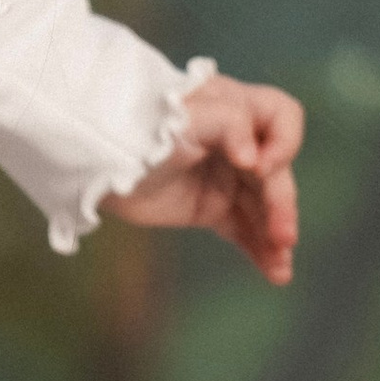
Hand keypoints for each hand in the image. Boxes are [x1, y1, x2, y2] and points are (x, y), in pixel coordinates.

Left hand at [102, 71, 302, 283]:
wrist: (96, 163)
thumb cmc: (138, 128)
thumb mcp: (185, 118)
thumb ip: (228, 124)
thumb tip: (254, 160)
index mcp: (236, 108)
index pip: (282, 116)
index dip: (284, 142)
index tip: (259, 167)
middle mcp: (238, 143)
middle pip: (276, 173)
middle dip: (282, 204)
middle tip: (283, 235)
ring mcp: (226, 177)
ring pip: (264, 208)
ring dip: (276, 236)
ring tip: (281, 267)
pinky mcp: (211, 209)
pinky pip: (245, 230)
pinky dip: (260, 251)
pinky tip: (275, 272)